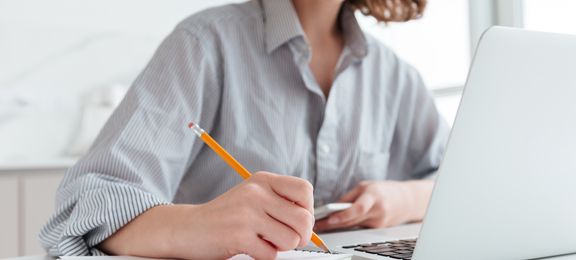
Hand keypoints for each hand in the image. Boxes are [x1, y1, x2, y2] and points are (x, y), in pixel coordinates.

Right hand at [100, 172, 313, 259]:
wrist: (187, 228)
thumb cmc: (224, 216)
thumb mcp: (252, 197)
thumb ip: (279, 203)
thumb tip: (310, 222)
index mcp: (262, 180)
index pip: (304, 190)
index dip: (307, 210)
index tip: (295, 220)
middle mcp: (256, 192)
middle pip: (304, 219)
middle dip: (299, 236)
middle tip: (283, 238)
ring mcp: (247, 213)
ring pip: (291, 239)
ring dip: (280, 247)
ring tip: (263, 241)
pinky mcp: (239, 235)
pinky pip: (271, 254)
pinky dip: (263, 256)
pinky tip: (249, 247)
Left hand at [314, 180, 432, 231]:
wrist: (408, 200)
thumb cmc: (384, 190)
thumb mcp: (365, 186)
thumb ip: (349, 197)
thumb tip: (332, 207)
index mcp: (374, 196)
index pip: (358, 209)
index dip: (343, 216)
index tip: (328, 219)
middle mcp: (378, 211)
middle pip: (352, 220)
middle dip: (333, 223)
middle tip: (318, 225)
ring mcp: (379, 222)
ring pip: (354, 225)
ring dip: (338, 225)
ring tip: (322, 224)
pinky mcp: (378, 229)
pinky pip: (359, 227)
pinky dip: (348, 225)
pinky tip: (337, 225)